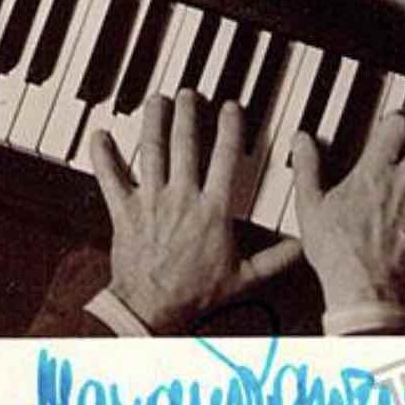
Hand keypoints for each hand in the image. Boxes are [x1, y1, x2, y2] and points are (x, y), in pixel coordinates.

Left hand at [90, 90, 302, 332]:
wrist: (150, 310)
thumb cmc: (195, 294)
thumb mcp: (244, 277)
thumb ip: (276, 259)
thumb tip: (303, 246)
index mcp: (213, 209)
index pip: (225, 157)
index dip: (230, 129)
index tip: (230, 109)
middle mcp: (182, 197)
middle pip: (185, 144)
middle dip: (188, 114)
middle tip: (189, 95)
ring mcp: (150, 201)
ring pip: (152, 152)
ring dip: (154, 123)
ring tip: (157, 101)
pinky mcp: (123, 212)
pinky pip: (111, 179)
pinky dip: (104, 156)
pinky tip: (101, 136)